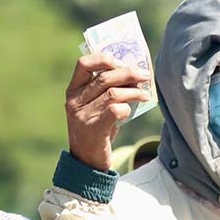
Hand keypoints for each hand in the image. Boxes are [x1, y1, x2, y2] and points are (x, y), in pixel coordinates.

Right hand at [65, 54, 150, 170]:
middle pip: (105, 77)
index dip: (106, 59)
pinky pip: (116, 110)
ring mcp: (83, 115)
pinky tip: (132, 110)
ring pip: (113, 93)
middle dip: (129, 73)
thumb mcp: (94, 107)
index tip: (124, 62)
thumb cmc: (96, 130)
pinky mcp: (94, 128)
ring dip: (134, 92)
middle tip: (145, 75)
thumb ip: (106, 91)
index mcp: (73, 90)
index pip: (84, 63)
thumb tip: (133, 74)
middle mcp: (75, 100)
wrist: (87, 161)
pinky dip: (128, 107)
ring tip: (145, 94)